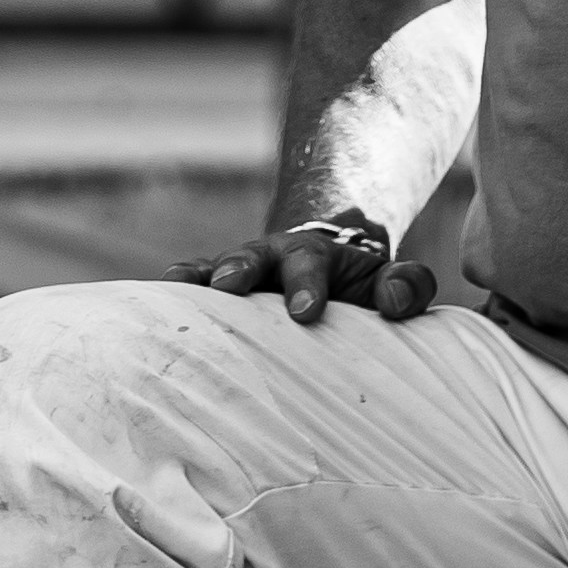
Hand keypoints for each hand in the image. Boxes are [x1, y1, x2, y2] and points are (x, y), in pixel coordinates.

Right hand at [171, 209, 438, 326]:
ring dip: (202, 274)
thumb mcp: (392, 281)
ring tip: (180, 286)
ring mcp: (242, 271)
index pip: (315, 267)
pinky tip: (160, 290)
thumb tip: (393, 303)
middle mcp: (272, 258)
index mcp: (317, 258)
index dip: (310, 286)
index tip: (307, 312)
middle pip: (256, 256)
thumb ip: (407, 287)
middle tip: (230, 286)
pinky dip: (178, 284)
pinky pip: (195, 281)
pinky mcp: (218, 289)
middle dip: (242, 268)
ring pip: (218, 264)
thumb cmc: (360, 288)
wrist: (327, 264)